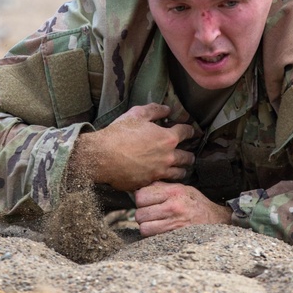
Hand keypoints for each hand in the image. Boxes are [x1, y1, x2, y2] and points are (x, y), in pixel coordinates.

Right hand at [72, 103, 195, 190]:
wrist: (102, 156)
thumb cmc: (119, 133)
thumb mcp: (137, 114)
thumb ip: (155, 110)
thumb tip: (168, 109)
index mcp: (167, 138)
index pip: (186, 133)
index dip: (190, 131)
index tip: (190, 131)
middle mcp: (168, 157)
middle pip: (187, 157)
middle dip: (189, 154)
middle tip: (189, 153)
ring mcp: (159, 172)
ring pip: (179, 173)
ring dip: (182, 169)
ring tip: (181, 168)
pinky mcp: (149, 183)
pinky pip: (164, 183)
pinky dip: (167, 179)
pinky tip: (164, 177)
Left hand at [133, 181, 232, 236]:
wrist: (216, 221)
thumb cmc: (197, 204)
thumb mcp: (183, 189)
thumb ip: (163, 187)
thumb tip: (143, 186)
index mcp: (173, 192)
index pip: (141, 195)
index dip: (140, 199)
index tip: (145, 201)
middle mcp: (173, 206)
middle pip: (139, 213)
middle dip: (142, 214)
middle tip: (149, 214)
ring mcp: (174, 223)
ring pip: (144, 227)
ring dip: (146, 226)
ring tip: (153, 223)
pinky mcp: (174, 236)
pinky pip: (152, 237)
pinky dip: (152, 235)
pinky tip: (159, 230)